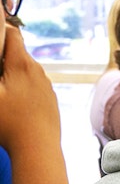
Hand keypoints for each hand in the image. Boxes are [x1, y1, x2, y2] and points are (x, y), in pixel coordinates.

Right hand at [0, 25, 60, 151]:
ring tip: (1, 91)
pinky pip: (32, 87)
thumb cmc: (9, 124)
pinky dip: (20, 89)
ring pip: (25, 71)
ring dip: (10, 74)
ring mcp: (46, 87)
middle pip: (17, 53)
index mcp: (22, 65)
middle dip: (1, 57)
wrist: (39, 149)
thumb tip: (0, 67)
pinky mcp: (49, 101)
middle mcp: (38, 72)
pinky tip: (12, 104)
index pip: (11, 34)